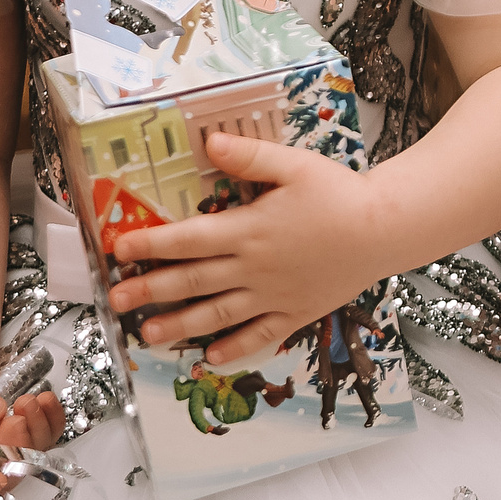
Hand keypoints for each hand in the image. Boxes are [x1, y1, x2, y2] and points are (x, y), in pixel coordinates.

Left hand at [107, 132, 388, 364]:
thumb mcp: (296, 166)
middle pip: (193, 280)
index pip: (189, 239)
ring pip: (217, 314)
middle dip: (149, 290)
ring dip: (178, 325)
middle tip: (114, 299)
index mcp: (250, 229)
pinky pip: (260, 336)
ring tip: (145, 334)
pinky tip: (210, 358)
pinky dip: (234, 349)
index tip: (120, 248)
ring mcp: (274, 294)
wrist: (386, 230)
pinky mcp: (296, 312)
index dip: (151, 244)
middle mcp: (255, 267)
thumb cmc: (341, 194)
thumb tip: (208, 141)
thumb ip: (250, 157)